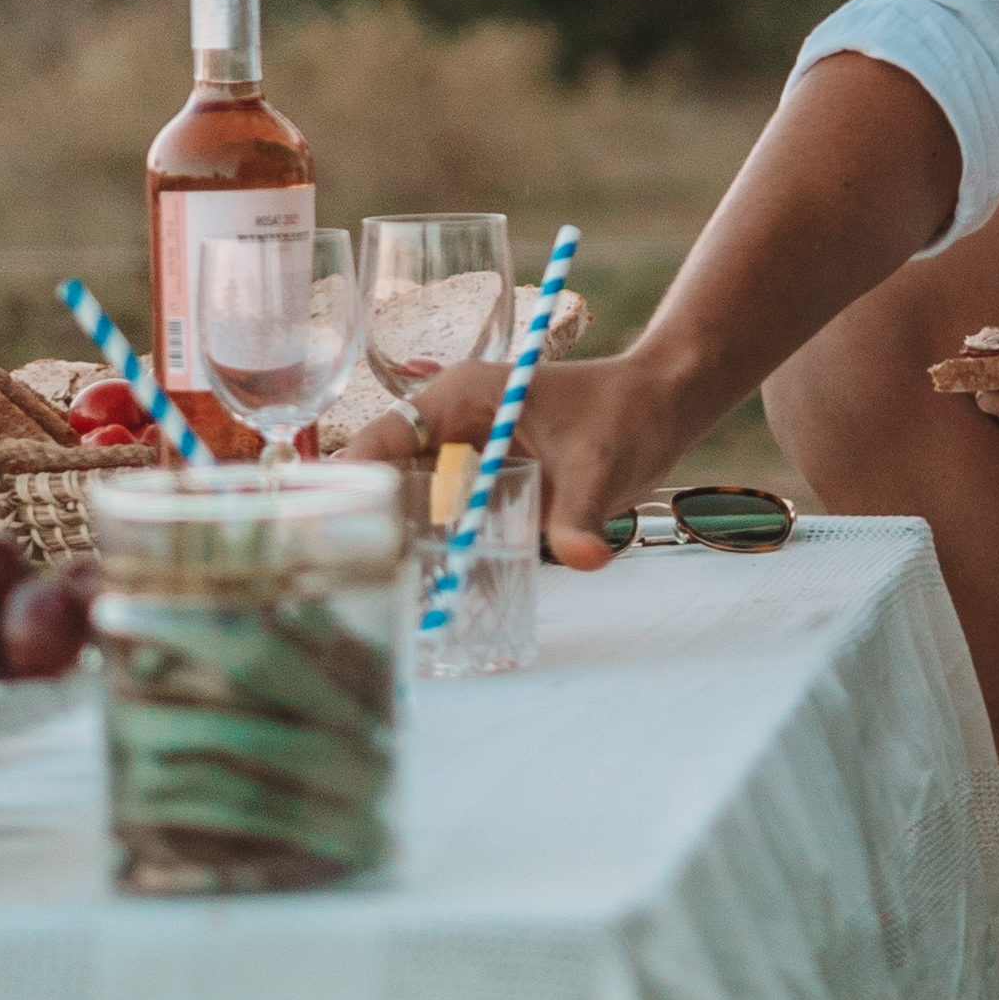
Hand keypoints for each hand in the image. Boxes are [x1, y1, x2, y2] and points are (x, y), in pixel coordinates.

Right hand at [339, 348, 694, 569]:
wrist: (660, 406)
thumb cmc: (627, 416)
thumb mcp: (600, 467)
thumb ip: (580, 515)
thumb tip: (582, 559)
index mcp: (459, 397)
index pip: (380, 440)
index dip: (351, 488)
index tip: (338, 541)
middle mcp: (447, 422)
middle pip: (383, 477)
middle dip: (369, 528)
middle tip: (360, 589)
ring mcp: (461, 451)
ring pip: (406, 500)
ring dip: (396, 544)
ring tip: (382, 602)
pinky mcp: (479, 478)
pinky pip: (439, 513)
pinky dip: (432, 547)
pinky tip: (426, 593)